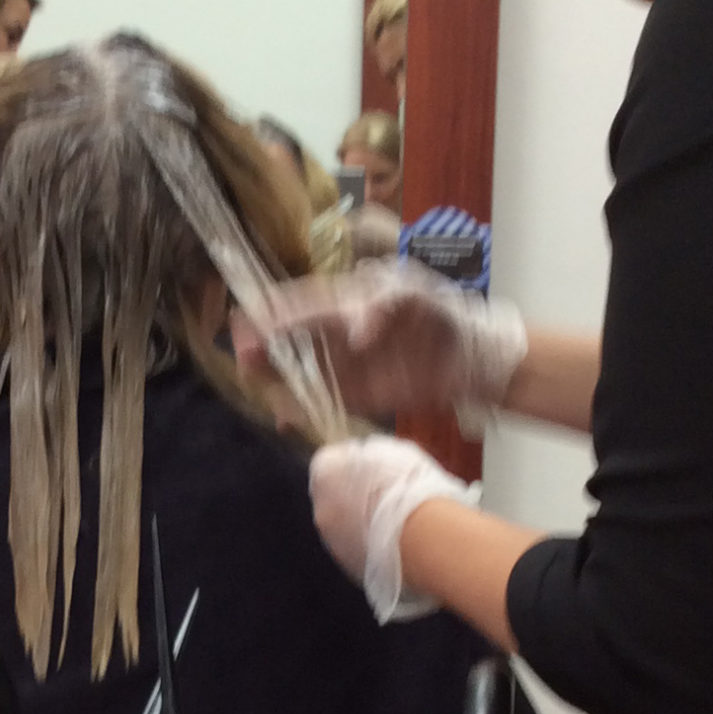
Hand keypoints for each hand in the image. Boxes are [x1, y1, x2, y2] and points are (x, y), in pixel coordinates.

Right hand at [236, 260, 526, 426]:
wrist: (472, 359)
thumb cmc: (441, 317)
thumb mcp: (416, 297)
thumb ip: (382, 307)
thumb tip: (355, 331)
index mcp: (347, 302)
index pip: (303, 306)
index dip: (275, 313)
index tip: (250, 320)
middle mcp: (339, 334)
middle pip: (292, 338)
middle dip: (264, 343)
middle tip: (240, 352)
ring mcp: (346, 366)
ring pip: (300, 369)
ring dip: (275, 375)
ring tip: (249, 378)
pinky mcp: (358, 395)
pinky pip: (322, 401)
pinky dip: (301, 408)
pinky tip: (283, 416)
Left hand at [311, 436, 471, 620]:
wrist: (425, 540)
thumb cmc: (411, 489)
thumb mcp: (392, 452)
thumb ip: (368, 455)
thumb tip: (364, 458)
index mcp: (325, 474)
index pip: (330, 462)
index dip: (354, 464)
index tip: (375, 468)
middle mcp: (321, 510)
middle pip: (335, 498)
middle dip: (356, 496)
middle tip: (389, 496)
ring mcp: (334, 544)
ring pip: (346, 528)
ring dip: (364, 524)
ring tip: (400, 523)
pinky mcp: (351, 569)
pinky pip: (360, 551)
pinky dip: (374, 546)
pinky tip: (400, 544)